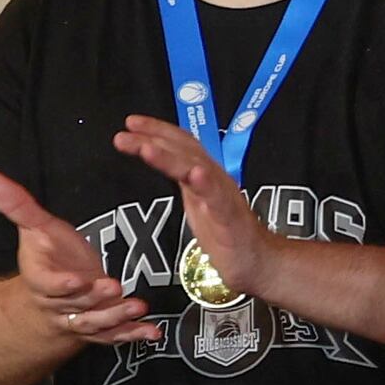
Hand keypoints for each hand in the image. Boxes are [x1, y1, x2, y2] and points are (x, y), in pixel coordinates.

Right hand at [0, 172, 160, 348]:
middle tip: (115, 287)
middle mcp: (59, 304)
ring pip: (96, 323)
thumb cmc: (46, 256)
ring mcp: (81, 318)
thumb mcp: (34, 228)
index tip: (76, 279)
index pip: (47, 285)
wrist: (53, 293)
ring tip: (138, 306)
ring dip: (117, 317)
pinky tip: (153, 333)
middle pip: (75, 305)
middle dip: (95, 298)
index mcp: (40, 280)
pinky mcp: (101, 327)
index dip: (61, 284)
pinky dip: (134, 334)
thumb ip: (17, 206)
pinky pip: (115, 335)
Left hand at [113, 115, 276, 298]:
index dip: (157, 130)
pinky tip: (196, 175)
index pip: (182, 144)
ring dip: (171, 157)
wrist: (259, 262)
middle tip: (125, 133)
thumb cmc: (228, 234)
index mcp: (204, 176)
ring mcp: (222, 197)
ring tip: (147, 148)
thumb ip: (183, 178)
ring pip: (197, 170)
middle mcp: (214, 180)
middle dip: (153, 139)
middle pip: (185, 151)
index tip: (132, 122)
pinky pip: (217, 199)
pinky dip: (206, 184)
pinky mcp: (229, 219)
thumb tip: (161, 159)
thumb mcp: (197, 201)